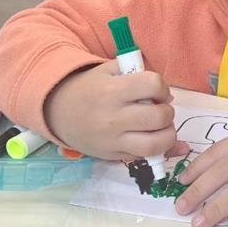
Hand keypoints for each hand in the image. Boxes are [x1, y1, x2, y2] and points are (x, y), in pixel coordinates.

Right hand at [44, 60, 185, 160]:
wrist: (59, 112)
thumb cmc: (90, 87)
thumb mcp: (110, 70)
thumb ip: (138, 73)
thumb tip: (168, 96)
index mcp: (113, 90)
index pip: (153, 85)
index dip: (162, 88)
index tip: (158, 92)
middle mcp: (114, 117)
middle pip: (159, 117)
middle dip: (167, 112)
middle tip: (160, 110)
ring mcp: (113, 140)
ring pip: (155, 144)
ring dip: (167, 135)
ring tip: (161, 128)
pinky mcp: (113, 156)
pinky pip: (144, 157)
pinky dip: (156, 149)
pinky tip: (152, 138)